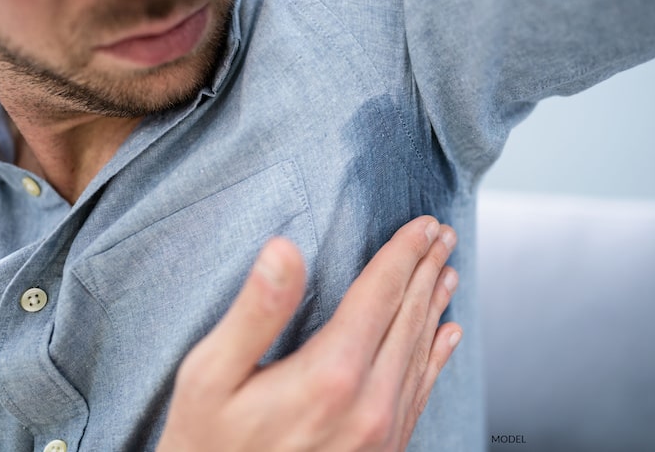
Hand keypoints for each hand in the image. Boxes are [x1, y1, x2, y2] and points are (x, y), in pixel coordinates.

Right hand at [156, 216, 460, 451]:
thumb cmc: (207, 446)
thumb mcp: (210, 377)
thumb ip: (255, 312)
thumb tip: (283, 250)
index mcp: (330, 375)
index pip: (380, 294)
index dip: (403, 253)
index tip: (422, 224)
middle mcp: (369, 405)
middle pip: (408, 317)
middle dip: (426, 269)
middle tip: (441, 235)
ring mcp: (382, 433)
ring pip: (421, 352)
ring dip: (435, 305)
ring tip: (447, 271)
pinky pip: (421, 392)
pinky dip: (437, 356)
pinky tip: (447, 336)